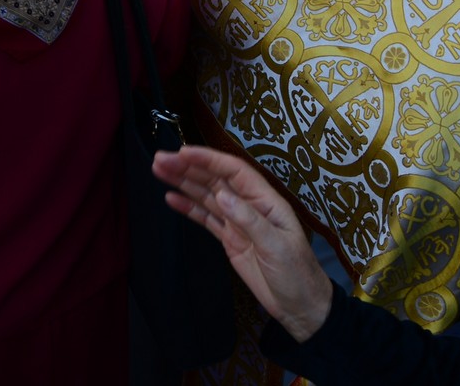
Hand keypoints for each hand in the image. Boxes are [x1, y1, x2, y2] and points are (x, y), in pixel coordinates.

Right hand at [152, 146, 333, 341]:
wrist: (300, 307)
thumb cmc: (297, 274)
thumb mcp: (277, 246)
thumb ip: (249, 220)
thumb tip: (221, 196)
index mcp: (266, 202)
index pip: (234, 172)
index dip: (209, 159)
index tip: (183, 152)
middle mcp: (249, 206)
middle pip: (215, 180)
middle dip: (188, 167)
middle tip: (160, 159)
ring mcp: (237, 223)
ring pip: (206, 196)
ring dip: (183, 182)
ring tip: (159, 170)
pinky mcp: (229, 239)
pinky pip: (206, 218)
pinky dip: (188, 207)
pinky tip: (171, 198)